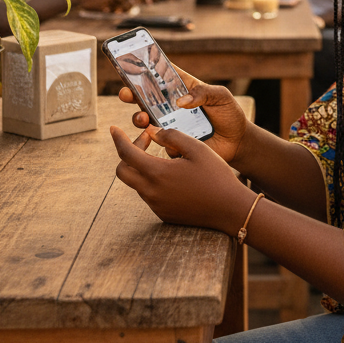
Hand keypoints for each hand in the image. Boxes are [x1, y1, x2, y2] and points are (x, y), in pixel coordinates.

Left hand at [110, 123, 252, 231]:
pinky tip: (173, 174)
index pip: (126, 154)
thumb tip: (153, 132)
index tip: (113, 129)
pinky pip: (149, 194)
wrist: (230, 209)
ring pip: (137, 182)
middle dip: (128, 153)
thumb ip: (172, 137)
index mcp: (157, 173)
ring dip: (142, 166)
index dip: (118, 139)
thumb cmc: (216, 176)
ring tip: (165, 156)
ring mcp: (156, 205)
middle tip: (146, 142)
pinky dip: (153, 180)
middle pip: (122, 171)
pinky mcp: (163, 214)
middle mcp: (151, 192)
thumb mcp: (197, 148)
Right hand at [119, 63, 248, 165]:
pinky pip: (158, 141)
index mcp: (182, 88)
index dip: (146, 70)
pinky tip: (158, 138)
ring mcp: (170, 124)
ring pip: (145, 120)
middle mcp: (171, 105)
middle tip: (126, 93)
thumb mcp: (220, 96)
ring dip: (139, 118)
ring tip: (142, 119)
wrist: (237, 142)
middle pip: (145, 97)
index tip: (132, 67)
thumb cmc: (229, 113)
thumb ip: (204, 92)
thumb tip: (181, 102)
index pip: (161, 75)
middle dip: (131, 93)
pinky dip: (155, 139)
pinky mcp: (172, 142)